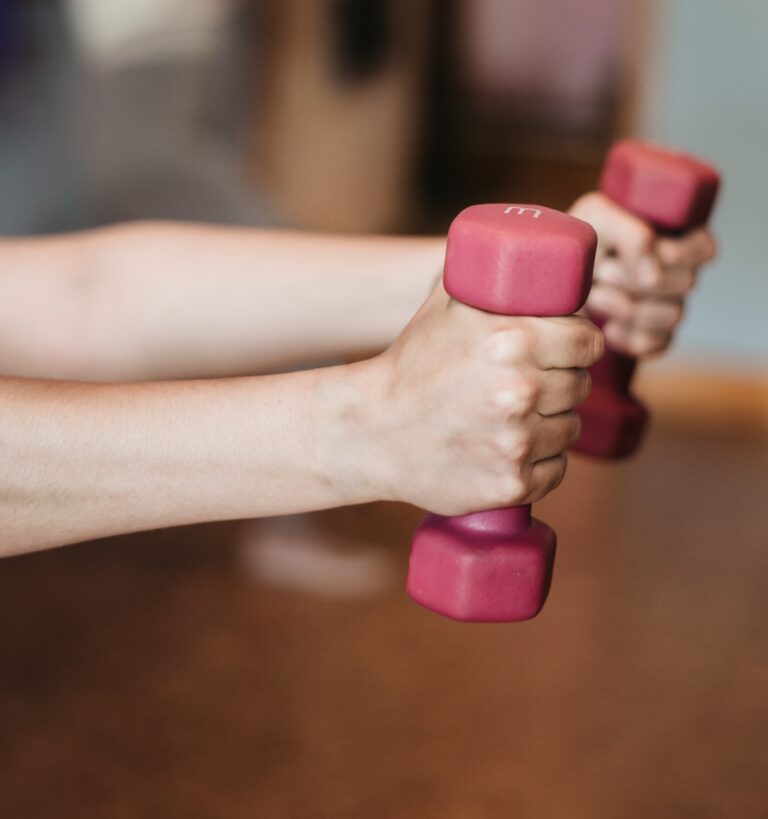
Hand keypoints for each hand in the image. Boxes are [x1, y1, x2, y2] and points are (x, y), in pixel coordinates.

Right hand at [365, 282, 602, 515]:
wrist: (369, 431)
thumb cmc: (410, 364)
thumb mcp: (446, 305)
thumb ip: (490, 276)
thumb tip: (530, 256)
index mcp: (512, 341)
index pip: (588, 343)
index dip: (580, 345)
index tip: (567, 350)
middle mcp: (520, 392)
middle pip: (581, 386)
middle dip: (563, 382)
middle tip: (533, 383)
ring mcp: (517, 443)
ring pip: (570, 429)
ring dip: (552, 423)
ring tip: (516, 417)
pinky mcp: (511, 484)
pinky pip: (555, 470)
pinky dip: (540, 462)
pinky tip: (510, 450)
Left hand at [570, 192, 716, 356]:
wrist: (550, 281)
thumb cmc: (578, 241)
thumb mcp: (597, 218)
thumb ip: (631, 234)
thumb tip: (654, 274)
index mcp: (674, 237)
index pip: (704, 249)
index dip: (677, 254)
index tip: (640, 253)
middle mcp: (677, 274)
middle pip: (685, 283)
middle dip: (636, 279)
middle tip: (602, 272)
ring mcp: (666, 307)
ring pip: (672, 316)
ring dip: (626, 306)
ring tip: (595, 296)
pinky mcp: (651, 337)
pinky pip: (654, 345)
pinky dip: (626, 337)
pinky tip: (605, 327)